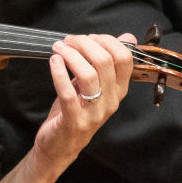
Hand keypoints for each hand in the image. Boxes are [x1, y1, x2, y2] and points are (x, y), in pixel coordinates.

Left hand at [32, 33, 135, 175]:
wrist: (61, 145)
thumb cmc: (76, 110)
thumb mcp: (95, 84)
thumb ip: (106, 62)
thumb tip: (128, 37)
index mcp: (119, 90)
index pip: (125, 58)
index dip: (106, 40)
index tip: (87, 37)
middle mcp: (111, 101)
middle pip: (105, 61)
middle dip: (84, 44)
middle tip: (68, 41)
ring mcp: (94, 113)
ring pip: (88, 75)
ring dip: (71, 55)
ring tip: (58, 49)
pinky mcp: (75, 121)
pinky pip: (68, 93)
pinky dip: (59, 73)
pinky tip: (53, 61)